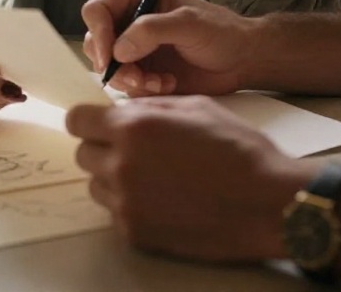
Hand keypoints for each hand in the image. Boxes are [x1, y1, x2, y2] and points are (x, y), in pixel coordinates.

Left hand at [66, 96, 309, 260]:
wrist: (264, 200)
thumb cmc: (236, 148)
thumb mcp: (195, 106)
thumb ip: (151, 106)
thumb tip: (124, 109)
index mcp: (134, 127)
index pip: (76, 120)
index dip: (88, 119)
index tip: (99, 122)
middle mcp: (122, 165)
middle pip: (83, 154)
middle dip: (103, 146)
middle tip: (135, 147)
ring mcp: (127, 203)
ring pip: (97, 185)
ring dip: (114, 176)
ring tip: (154, 173)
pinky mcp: (136, 233)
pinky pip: (116, 212)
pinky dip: (132, 204)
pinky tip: (164, 197)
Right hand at [80, 0, 253, 95]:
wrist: (241, 59)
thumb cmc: (221, 31)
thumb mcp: (189, 23)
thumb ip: (153, 30)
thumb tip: (118, 49)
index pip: (97, 11)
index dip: (98, 34)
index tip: (110, 59)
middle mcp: (130, 20)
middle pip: (96, 43)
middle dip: (114, 65)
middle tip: (139, 77)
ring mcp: (135, 48)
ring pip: (109, 68)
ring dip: (131, 80)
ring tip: (162, 82)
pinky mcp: (142, 71)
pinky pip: (125, 86)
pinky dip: (142, 90)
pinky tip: (167, 85)